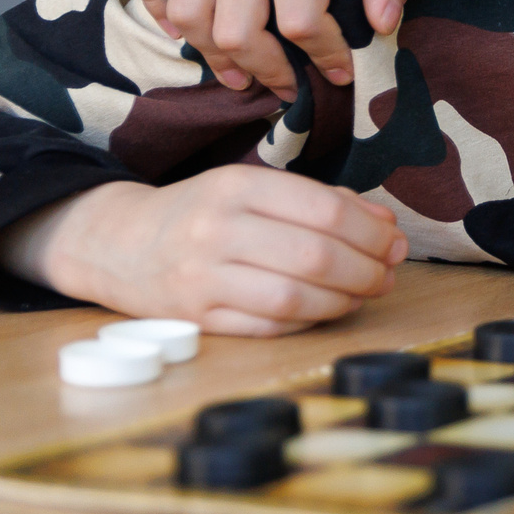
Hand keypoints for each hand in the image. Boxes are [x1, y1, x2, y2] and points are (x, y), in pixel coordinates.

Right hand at [0, 172, 408, 336]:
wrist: (120, 243)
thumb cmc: (202, 211)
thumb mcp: (252, 186)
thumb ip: (319, 201)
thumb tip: (385, 227)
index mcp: (237, 186)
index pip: (324, 211)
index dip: (371, 233)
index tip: (393, 243)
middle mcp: (217, 230)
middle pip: (316, 257)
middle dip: (367, 270)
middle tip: (387, 274)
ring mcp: (203, 278)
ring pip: (295, 298)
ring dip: (344, 300)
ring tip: (363, 293)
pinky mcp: (197, 319)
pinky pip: (269, 326)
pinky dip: (309, 321)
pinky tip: (325, 310)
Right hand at [125, 0, 419, 95]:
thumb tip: (382, 27)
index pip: (299, 20)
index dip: (323, 56)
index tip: (340, 70)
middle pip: (234, 28)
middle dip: (265, 69)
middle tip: (289, 85)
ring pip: (186, 11)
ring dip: (210, 53)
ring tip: (242, 74)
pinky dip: (154, 4)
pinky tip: (184, 26)